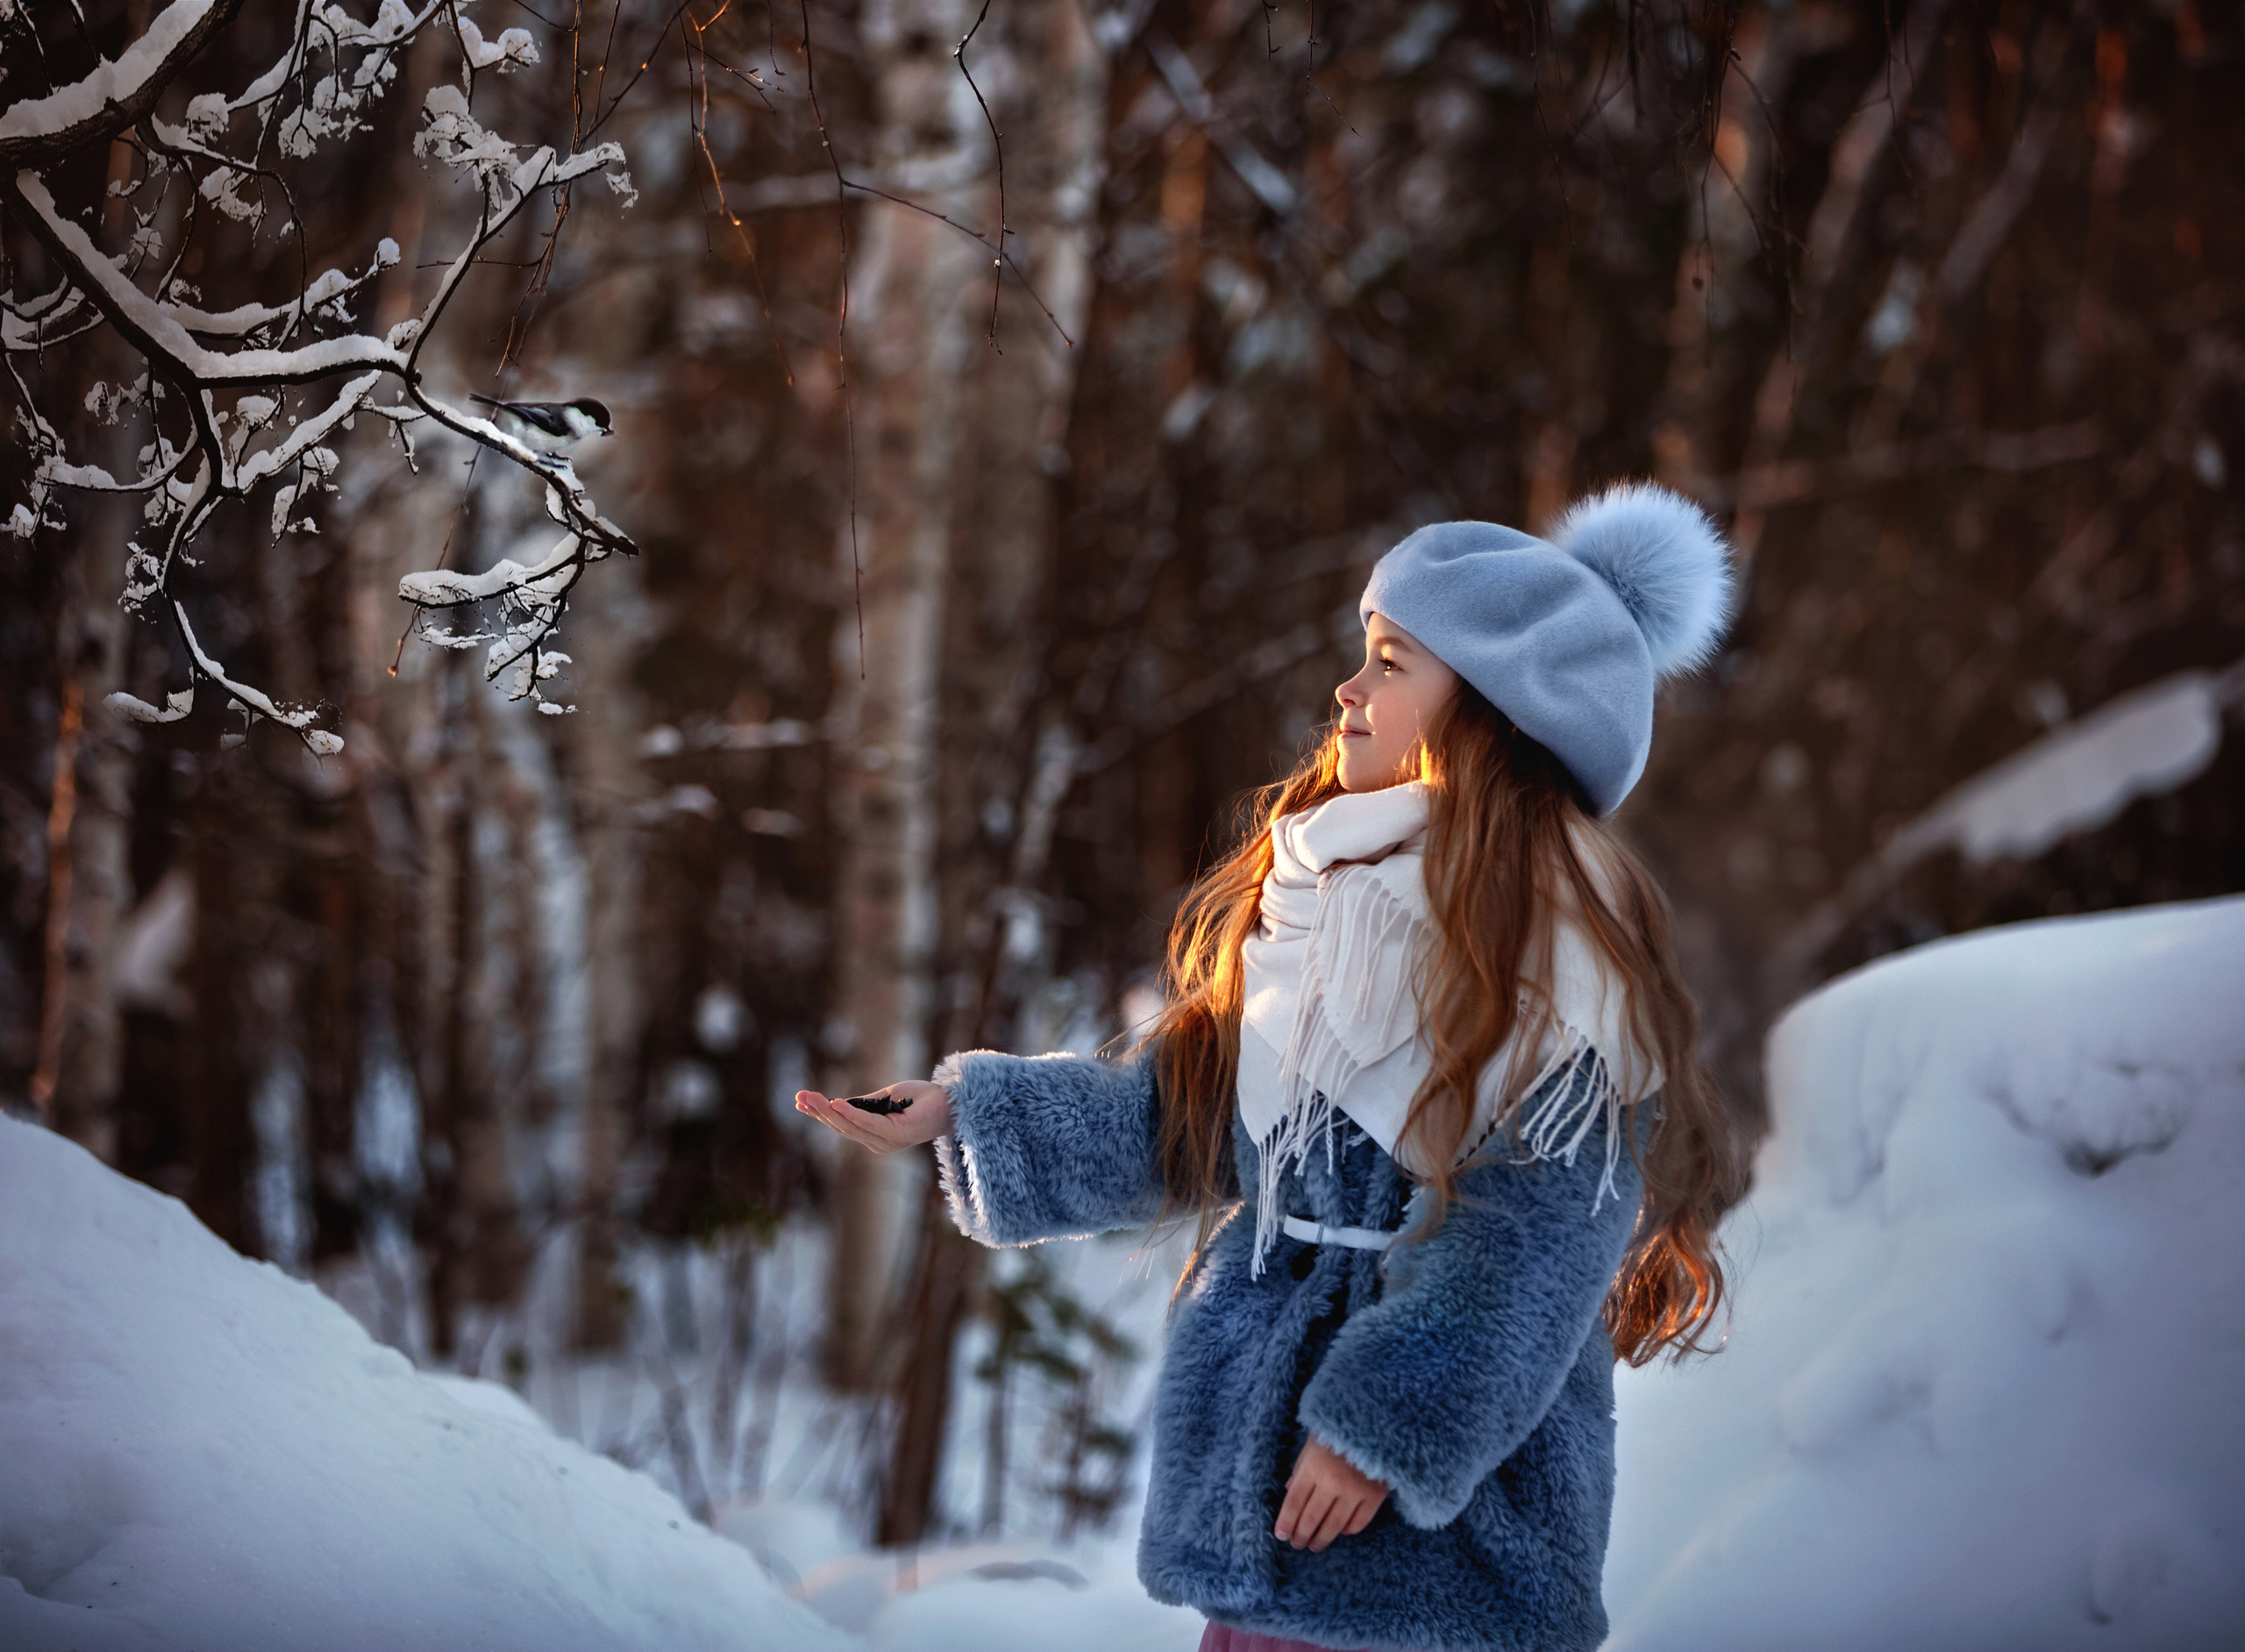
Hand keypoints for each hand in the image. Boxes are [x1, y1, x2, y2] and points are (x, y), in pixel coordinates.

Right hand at [793, 1081, 952, 1153]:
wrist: (952, 1102)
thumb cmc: (922, 1100)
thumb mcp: (886, 1099)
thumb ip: (864, 1104)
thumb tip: (837, 1103)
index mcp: (874, 1136)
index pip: (841, 1126)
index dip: (819, 1115)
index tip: (799, 1102)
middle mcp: (878, 1143)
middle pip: (841, 1128)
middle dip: (818, 1112)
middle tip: (799, 1097)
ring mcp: (887, 1142)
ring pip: (850, 1126)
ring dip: (828, 1111)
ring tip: (810, 1098)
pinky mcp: (898, 1135)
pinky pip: (869, 1123)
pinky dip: (851, 1114)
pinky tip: (836, 1103)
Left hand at [1274, 1435, 1387, 1551]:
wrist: (1376, 1422)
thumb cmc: (1337, 1431)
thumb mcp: (1312, 1444)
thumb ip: (1300, 1469)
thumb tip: (1288, 1491)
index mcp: (1313, 1467)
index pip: (1294, 1503)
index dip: (1285, 1522)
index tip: (1280, 1535)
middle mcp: (1332, 1482)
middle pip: (1311, 1518)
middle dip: (1301, 1535)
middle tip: (1296, 1545)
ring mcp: (1355, 1491)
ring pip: (1334, 1526)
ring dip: (1322, 1539)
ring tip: (1314, 1546)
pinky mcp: (1376, 1496)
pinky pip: (1359, 1523)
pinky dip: (1348, 1530)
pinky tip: (1341, 1532)